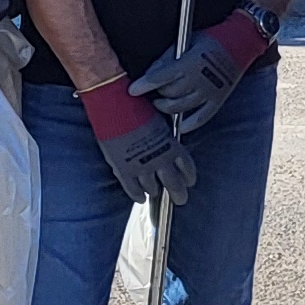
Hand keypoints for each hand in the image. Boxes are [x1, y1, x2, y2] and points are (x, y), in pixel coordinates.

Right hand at [81, 76, 196, 201]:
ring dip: (155, 191)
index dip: (188, 176)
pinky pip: (132, 189)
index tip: (190, 182)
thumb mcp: (160, 123)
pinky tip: (140, 198)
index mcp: (171, 145)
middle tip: (181, 199)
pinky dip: (137, 195)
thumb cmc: (137, 107)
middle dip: (179, 193)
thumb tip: (167, 146)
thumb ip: (165, 139)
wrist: (115, 105)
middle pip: (174, 183)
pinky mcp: (123, 169)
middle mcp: (160, 159)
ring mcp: (141, 166)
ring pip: (152, 188)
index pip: (186, 167)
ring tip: (156, 192)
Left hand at [130, 9, 270, 132]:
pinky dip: (189, 124)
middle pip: (170, 94)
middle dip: (158, 93)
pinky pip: (201, 117)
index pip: (161, 78)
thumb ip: (167, 59)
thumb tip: (150, 74)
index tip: (132, 90)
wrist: (240, 43)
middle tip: (154, 89)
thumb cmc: (210, 40)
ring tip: (161, 103)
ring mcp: (209, 93)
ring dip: (167, 107)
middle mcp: (199, 81)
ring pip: (181, 107)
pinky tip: (180, 126)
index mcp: (190, 64)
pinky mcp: (218, 100)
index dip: (145, 85)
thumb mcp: (185, 42)